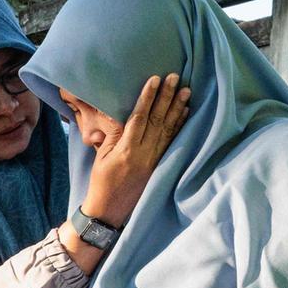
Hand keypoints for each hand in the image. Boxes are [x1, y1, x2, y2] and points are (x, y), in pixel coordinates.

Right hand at [61, 73, 190, 226]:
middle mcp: (143, 154)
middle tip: (175, 77)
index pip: (139, 118)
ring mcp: (154, 161)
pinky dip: (179, 126)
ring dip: (177, 108)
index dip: (147, 97)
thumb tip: (120, 113)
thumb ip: (113, 135)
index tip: (155, 79)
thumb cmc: (101, 182)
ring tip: (186, 90)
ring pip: (168, 129)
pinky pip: (171, 142)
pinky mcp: (160, 166)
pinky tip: (184, 113)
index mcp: (126, 150)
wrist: (109, 210)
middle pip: (157, 120)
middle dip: (166, 97)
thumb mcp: (101, 157)